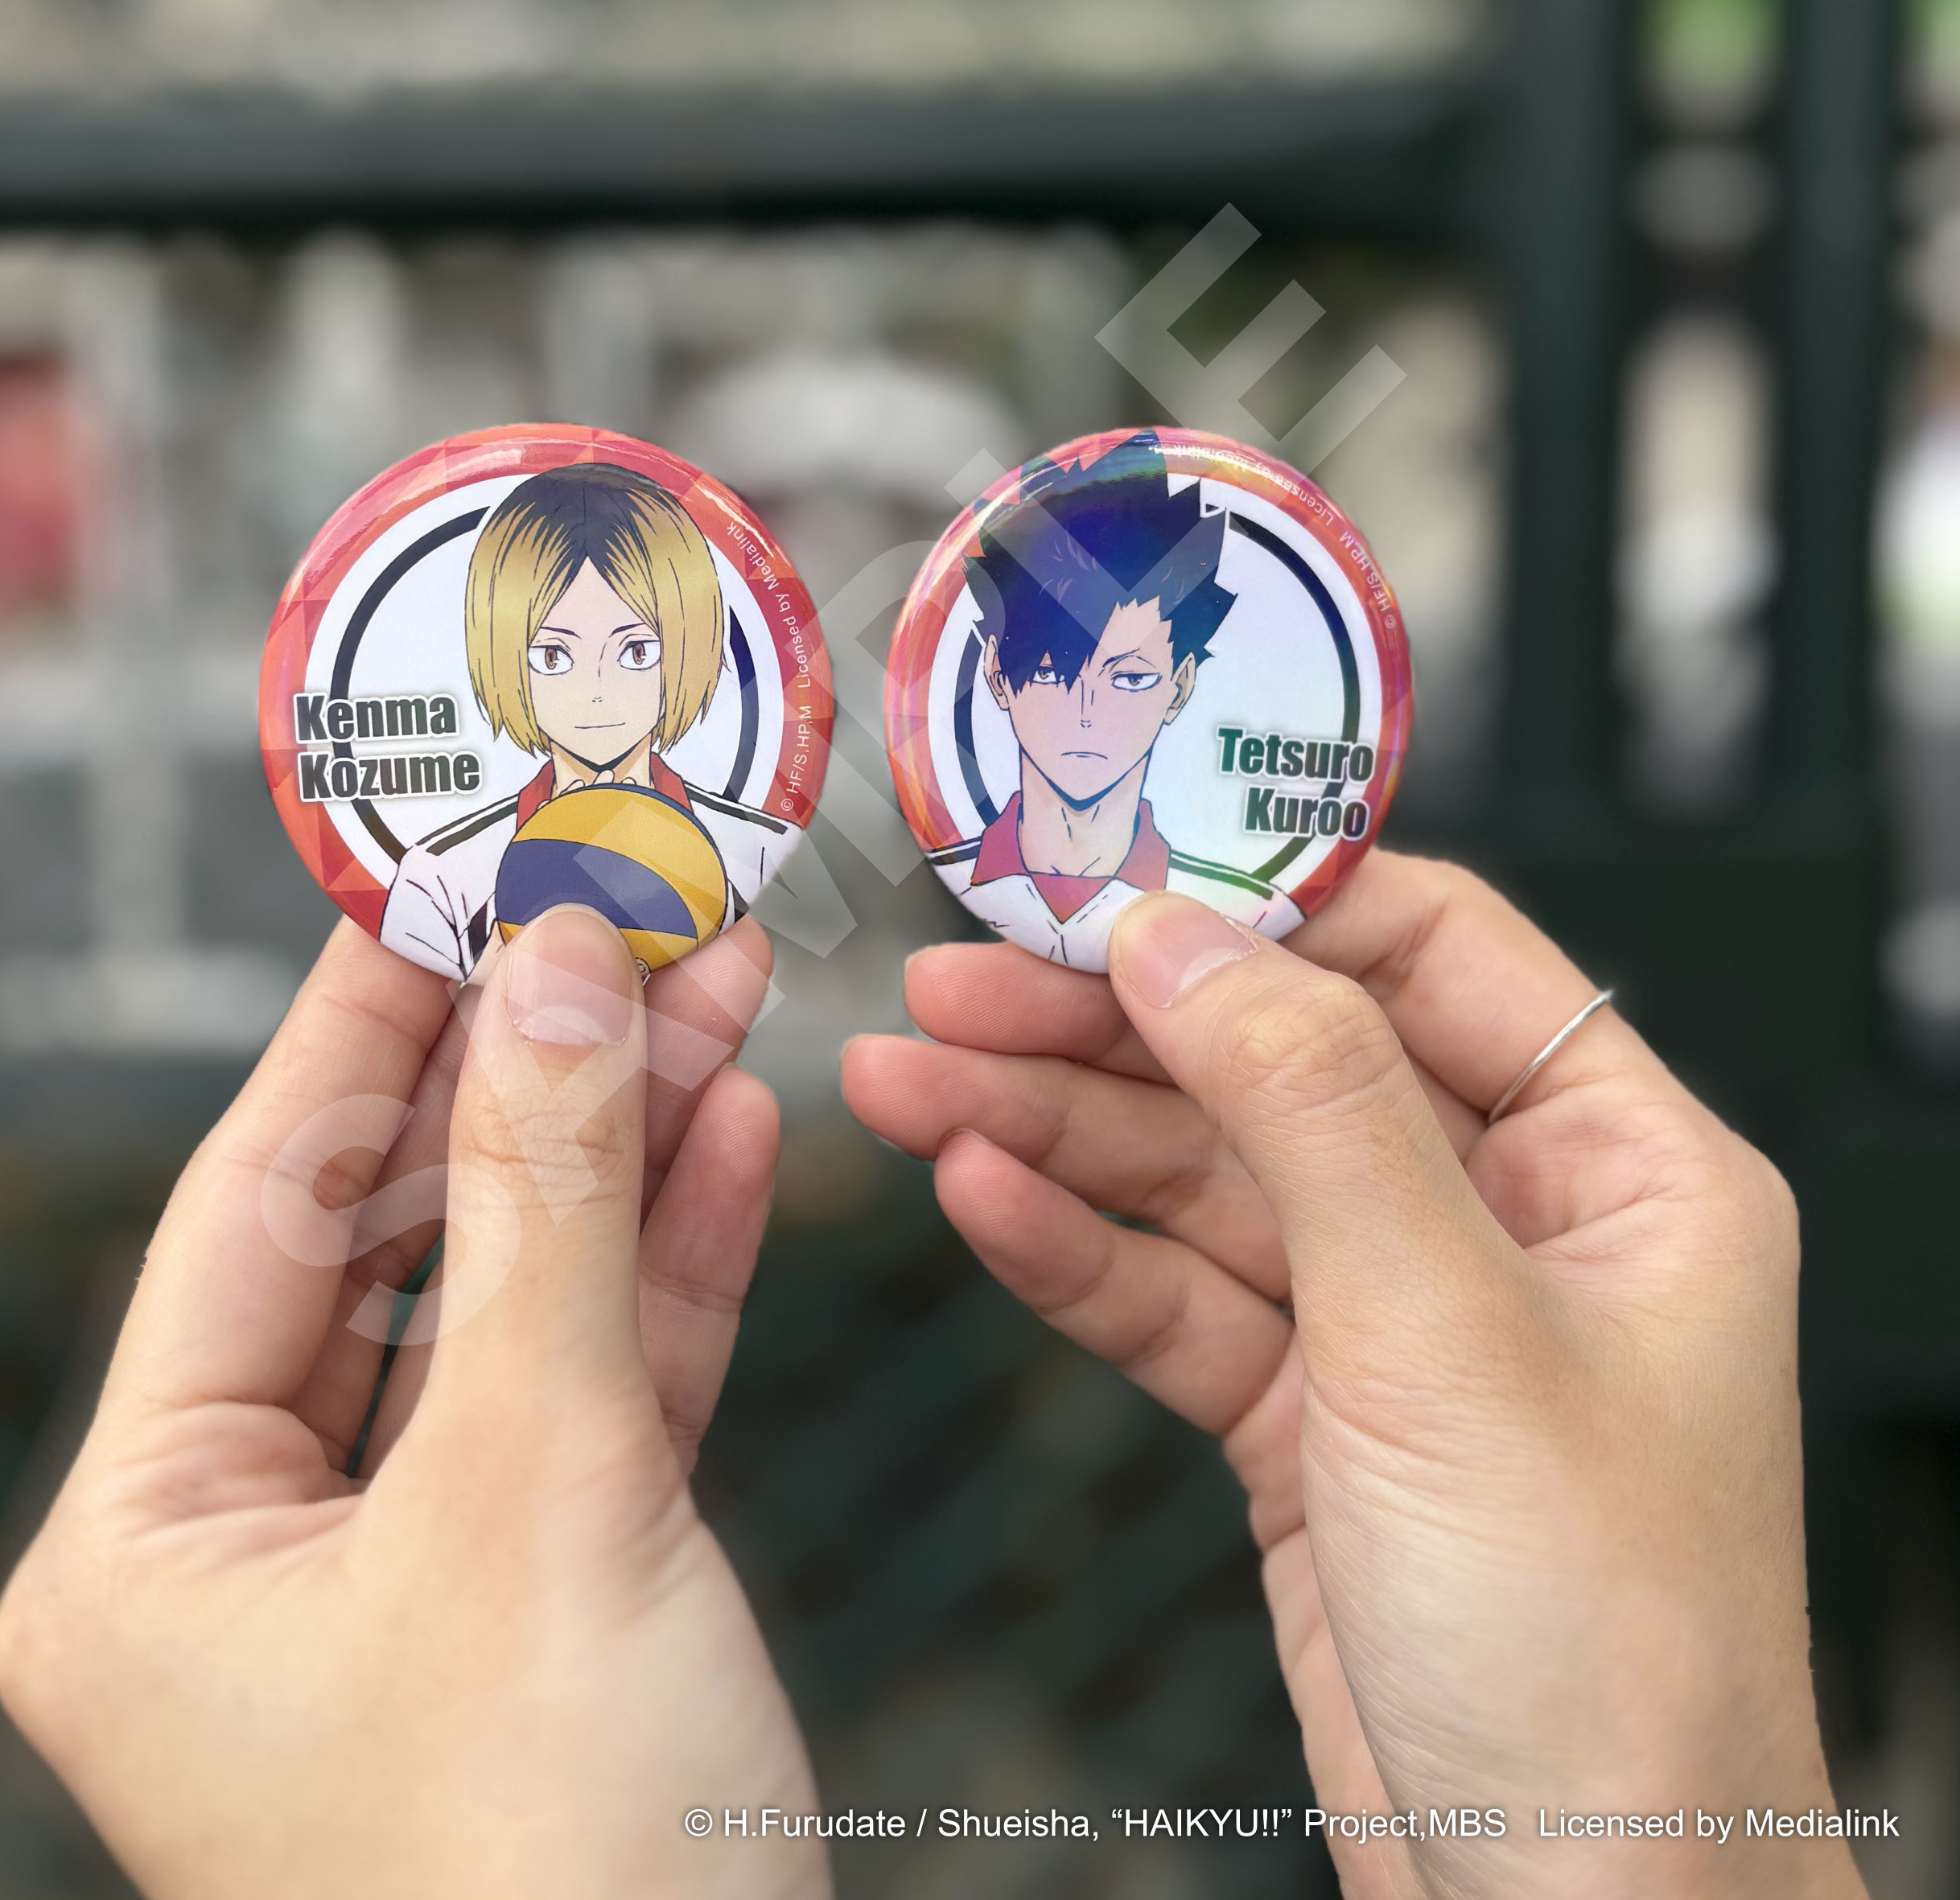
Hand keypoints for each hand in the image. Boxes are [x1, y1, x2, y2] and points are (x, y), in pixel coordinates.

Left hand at [0, 908, 827, 1899]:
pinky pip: (598, 1394)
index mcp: (149, 1541)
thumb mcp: (541, 1480)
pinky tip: (737, 1136)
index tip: (453, 864)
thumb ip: (547, 1201)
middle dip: (529, 1073)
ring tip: (719, 987)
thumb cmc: (557, 1857)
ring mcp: (408, 1580)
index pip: (259, 1203)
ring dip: (623, 1149)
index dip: (366, 1020)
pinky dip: (671, 1269)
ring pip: (516, 1303)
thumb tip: (555, 959)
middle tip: (625, 905)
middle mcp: (252, 1555)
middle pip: (399, 1236)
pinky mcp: (547, 1603)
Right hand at [843, 854, 1862, 1899]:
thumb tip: (1185, 930)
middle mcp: (1509, 1223)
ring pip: (1202, 1179)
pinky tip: (981, 1197)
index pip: (1430, 950)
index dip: (1264, 899)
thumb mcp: (1448, 1332)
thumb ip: (1312, 1105)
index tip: (1112, 873)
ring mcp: (1399, 1322)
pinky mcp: (1309, 1418)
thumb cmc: (1601, 1655)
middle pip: (1278, 1061)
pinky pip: (1175, 1297)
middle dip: (1106, 1025)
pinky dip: (1075, 1250)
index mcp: (1621, 1165)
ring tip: (907, 1083)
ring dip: (1052, 1129)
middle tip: (952, 984)